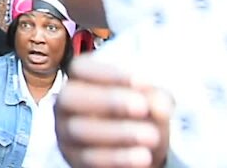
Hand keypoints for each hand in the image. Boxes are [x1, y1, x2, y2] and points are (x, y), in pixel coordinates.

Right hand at [55, 56, 170, 167]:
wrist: (139, 150)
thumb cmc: (139, 116)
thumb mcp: (151, 103)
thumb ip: (155, 99)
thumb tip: (160, 105)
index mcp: (80, 80)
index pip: (80, 68)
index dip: (108, 73)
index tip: (144, 82)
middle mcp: (66, 105)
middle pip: (70, 96)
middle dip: (107, 101)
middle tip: (142, 107)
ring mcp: (66, 133)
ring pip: (80, 130)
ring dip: (118, 132)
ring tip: (151, 136)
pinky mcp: (74, 159)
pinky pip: (90, 158)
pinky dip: (118, 158)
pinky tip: (143, 156)